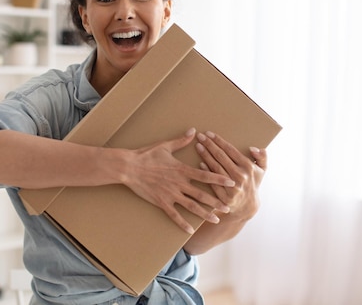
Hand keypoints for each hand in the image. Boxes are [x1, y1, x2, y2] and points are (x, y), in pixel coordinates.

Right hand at [121, 128, 235, 233]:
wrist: (129, 167)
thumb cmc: (146, 155)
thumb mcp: (165, 145)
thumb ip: (181, 141)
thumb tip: (194, 131)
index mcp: (182, 170)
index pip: (205, 175)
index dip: (219, 179)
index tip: (232, 182)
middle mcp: (179, 183)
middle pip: (202, 194)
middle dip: (217, 201)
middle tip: (229, 206)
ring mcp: (170, 194)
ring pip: (192, 206)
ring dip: (205, 213)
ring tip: (216, 219)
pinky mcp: (161, 202)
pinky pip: (174, 215)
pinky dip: (183, 223)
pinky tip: (190, 230)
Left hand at [195, 131, 266, 221]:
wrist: (247, 207)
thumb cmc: (252, 184)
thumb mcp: (262, 171)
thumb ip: (262, 157)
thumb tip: (254, 148)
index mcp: (248, 167)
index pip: (231, 150)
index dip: (219, 141)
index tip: (209, 133)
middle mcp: (241, 176)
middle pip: (221, 157)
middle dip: (209, 145)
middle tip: (200, 136)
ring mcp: (232, 187)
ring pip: (216, 168)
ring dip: (205, 155)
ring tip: (198, 146)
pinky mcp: (225, 197)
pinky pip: (213, 182)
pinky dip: (206, 172)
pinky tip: (200, 163)